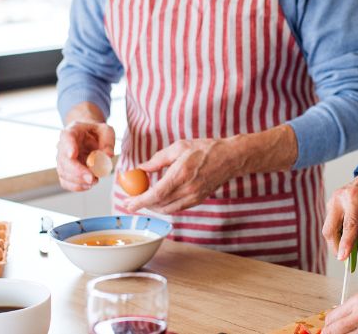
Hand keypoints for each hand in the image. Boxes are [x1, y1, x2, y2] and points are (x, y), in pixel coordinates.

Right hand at [55, 120, 114, 191]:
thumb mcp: (106, 131)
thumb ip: (108, 142)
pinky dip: (76, 186)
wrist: (90, 137)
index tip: (72, 155)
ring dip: (78, 180)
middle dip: (77, 171)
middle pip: (63, 159)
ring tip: (94, 180)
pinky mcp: (65, 171)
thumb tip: (108, 156)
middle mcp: (63, 145)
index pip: (67, 137)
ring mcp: (62, 159)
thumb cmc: (97, 133)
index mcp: (73, 131)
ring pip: (63, 172)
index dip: (68, 146)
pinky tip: (88, 185)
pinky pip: (65, 181)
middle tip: (91, 178)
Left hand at [124, 138, 241, 213]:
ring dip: (153, 207)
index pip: (156, 194)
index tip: (128, 203)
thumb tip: (141, 168)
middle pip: (159, 205)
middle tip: (131, 201)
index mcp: (181, 174)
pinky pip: (177, 208)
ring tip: (143, 200)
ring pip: (167, 209)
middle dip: (142, 205)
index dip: (140, 201)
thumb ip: (158, 159)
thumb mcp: (179, 147)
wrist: (230, 158)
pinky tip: (159, 199)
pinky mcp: (198, 200)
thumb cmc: (205, 149)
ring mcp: (194, 197)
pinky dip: (165, 206)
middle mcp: (188, 189)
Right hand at [322, 162, 357, 261]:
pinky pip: (331, 224)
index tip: (343, 259)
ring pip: (328, 228)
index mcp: (354, 196)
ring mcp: (332, 201)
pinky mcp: (331, 205)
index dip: (345, 244)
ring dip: (337, 242)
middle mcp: (338, 198)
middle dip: (336, 247)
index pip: (348, 225)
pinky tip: (348, 238)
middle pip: (330, 229)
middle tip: (347, 260)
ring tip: (350, 250)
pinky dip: (338, 235)